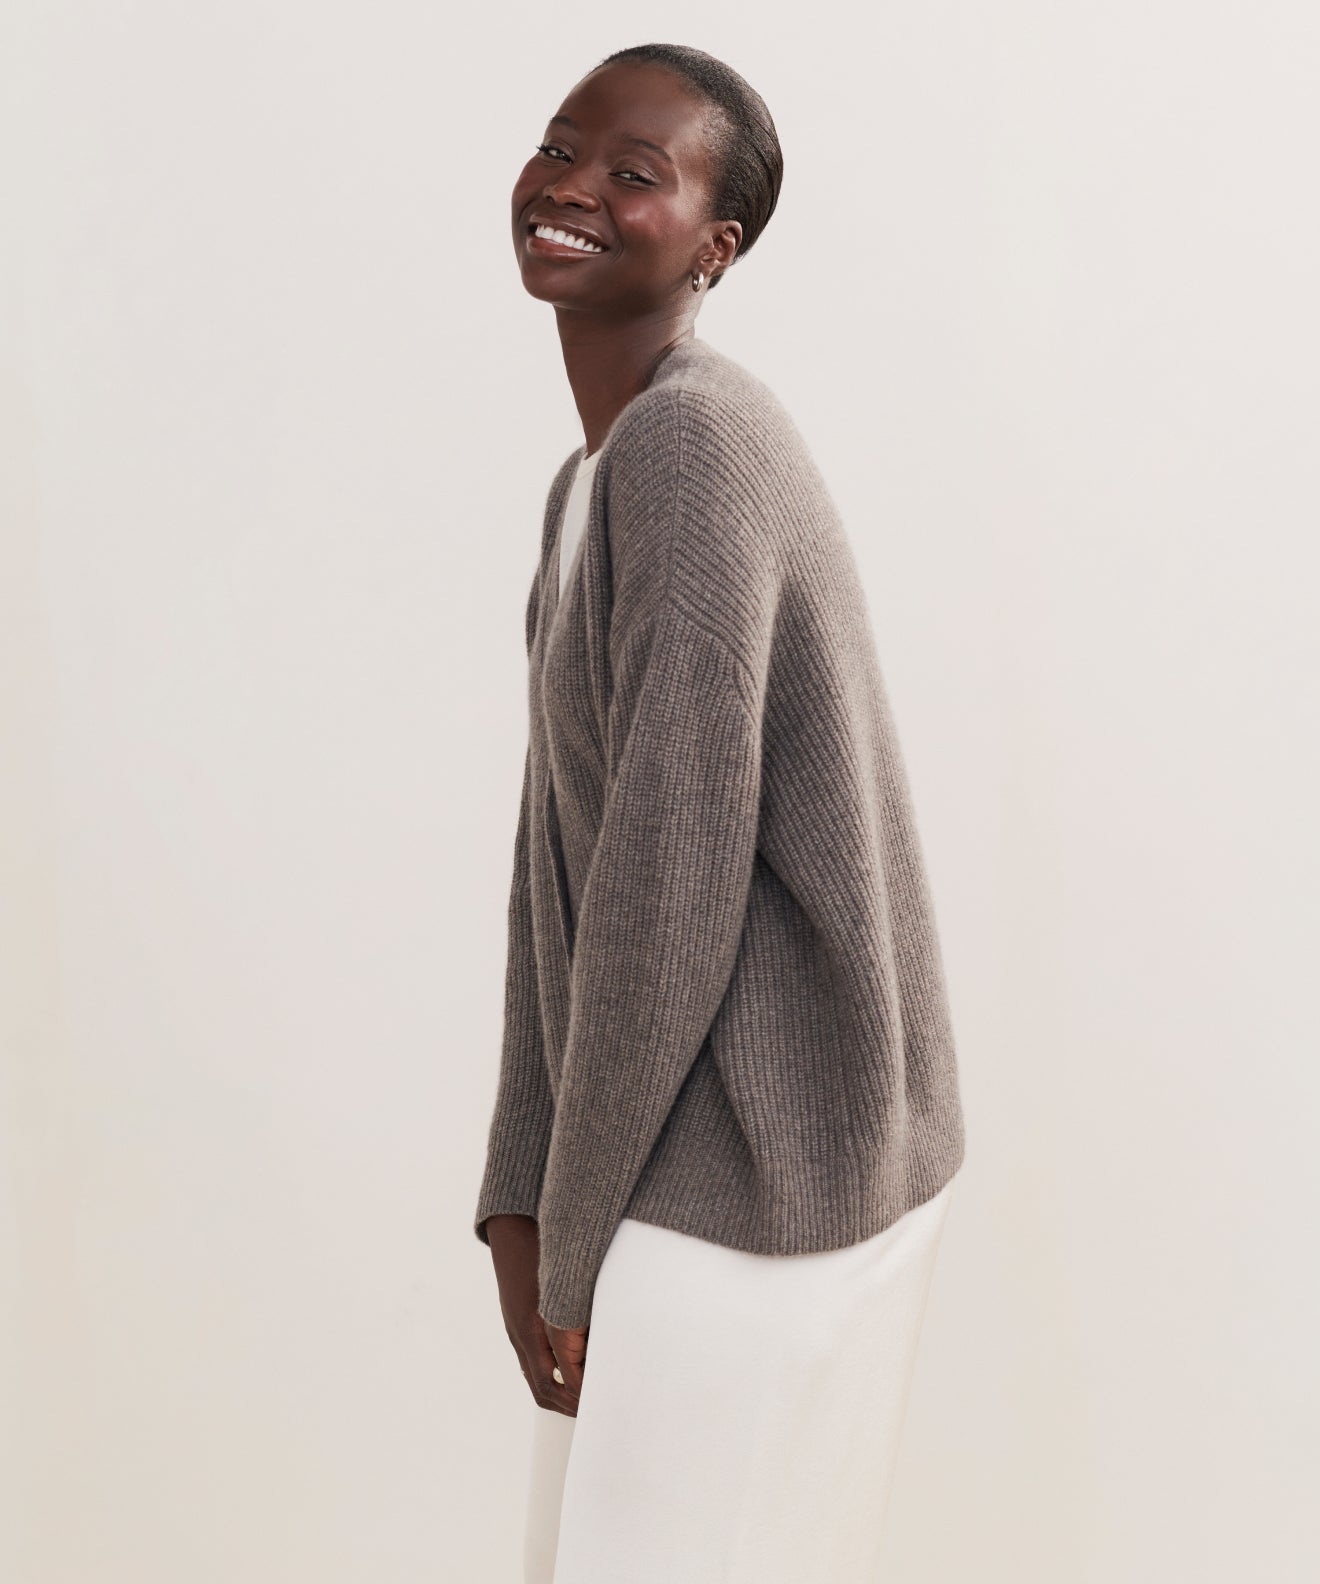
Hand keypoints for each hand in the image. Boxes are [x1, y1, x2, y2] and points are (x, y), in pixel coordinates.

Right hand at [483, 1213, 583, 1415]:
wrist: (513, 1227)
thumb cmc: (545, 1249)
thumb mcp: (569, 1282)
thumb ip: (584, 1312)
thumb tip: (608, 1340)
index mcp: (532, 1328)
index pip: (552, 1382)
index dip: (575, 1398)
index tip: (598, 1403)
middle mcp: (521, 1334)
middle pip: (542, 1389)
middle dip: (568, 1405)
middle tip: (593, 1412)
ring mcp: (515, 1330)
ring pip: (534, 1378)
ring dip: (558, 1394)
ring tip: (585, 1400)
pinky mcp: (515, 1323)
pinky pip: (530, 1362)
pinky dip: (549, 1376)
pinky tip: (569, 1374)